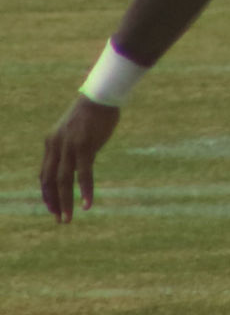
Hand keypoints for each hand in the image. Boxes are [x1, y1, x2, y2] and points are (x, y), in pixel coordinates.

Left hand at [40, 96, 120, 222]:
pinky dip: (85, 190)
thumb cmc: (93, 112)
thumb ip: (73, 149)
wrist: (101, 95)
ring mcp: (69, 146)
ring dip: (65, 202)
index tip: (53, 208)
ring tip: (67, 219)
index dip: (48, 194)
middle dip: (54, 202)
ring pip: (63, 181)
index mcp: (52, 143)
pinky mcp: (84, 146)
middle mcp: (56, 146)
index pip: (44, 175)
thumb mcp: (76, 132)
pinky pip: (83, 174)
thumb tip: (79, 165)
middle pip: (50, 181)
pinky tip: (87, 203)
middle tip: (59, 219)